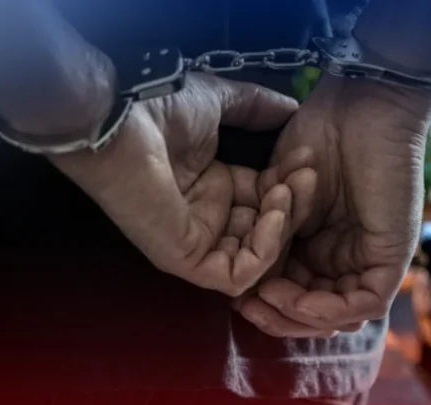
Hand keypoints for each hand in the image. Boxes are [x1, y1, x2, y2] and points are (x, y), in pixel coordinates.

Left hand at [47, 73, 315, 295]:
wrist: (122, 118)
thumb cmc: (161, 109)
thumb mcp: (220, 103)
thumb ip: (256, 107)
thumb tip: (291, 108)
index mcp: (216, 186)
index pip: (268, 200)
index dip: (292, 183)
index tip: (308, 158)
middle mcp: (210, 217)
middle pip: (269, 229)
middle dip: (295, 204)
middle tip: (306, 174)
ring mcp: (198, 241)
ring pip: (259, 256)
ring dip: (283, 226)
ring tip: (286, 191)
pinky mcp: (187, 259)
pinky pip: (237, 275)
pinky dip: (264, 251)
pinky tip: (272, 214)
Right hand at [235, 74, 430, 336]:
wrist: (358, 106)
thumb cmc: (320, 137)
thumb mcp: (280, 198)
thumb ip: (272, 237)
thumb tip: (248, 282)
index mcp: (323, 244)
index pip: (297, 291)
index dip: (266, 301)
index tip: (235, 295)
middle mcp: (348, 257)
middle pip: (318, 312)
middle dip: (279, 317)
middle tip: (247, 307)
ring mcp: (372, 259)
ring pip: (340, 315)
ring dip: (298, 316)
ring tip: (266, 299)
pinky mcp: (392, 258)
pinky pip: (365, 302)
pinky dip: (327, 309)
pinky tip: (294, 296)